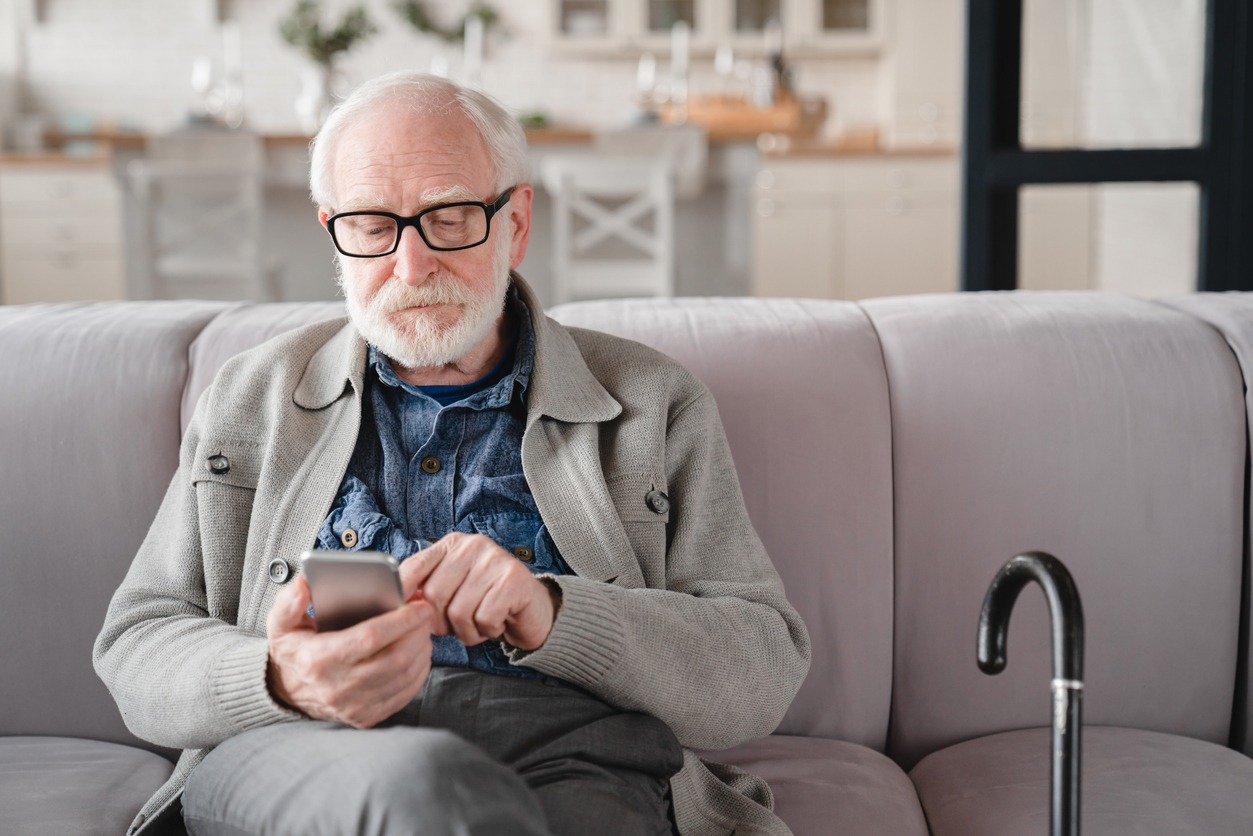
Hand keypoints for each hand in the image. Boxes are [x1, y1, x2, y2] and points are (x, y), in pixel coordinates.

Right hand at [266, 575, 432, 727]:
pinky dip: (418, 672)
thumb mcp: (281, 623)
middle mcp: (338, 687)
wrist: (287, 693)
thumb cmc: (293, 651)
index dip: (401, 621)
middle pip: (395, 658)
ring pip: (404, 676)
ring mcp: (354, 706)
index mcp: (318, 660)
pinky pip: (404, 694)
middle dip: (418, 633)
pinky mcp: (367, 717)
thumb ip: (289, 602)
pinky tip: (419, 653)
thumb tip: (304, 584)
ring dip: (422, 650)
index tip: (419, 605)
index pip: (370, 638)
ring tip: (424, 629)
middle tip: (426, 613)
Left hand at [400, 532, 560, 651]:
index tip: (399, 614)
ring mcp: (495, 560)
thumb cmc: (486, 602)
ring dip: (468, 631)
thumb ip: (426, 590)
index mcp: (453, 545)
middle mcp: (473, 546)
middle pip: (434, 595)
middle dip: (442, 622)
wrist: (532, 611)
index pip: (415, 567)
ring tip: (481, 624)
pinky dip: (489, 630)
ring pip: (459, 612)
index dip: (402, 594)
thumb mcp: (453, 590)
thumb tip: (396, 604)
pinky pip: (484, 618)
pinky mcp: (513, 580)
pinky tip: (499, 622)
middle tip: (459, 626)